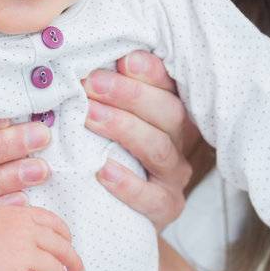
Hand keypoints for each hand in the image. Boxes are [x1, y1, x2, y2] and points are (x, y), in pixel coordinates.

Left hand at [84, 51, 199, 230]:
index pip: (169, 85)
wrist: (120, 210)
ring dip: (124, 129)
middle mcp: (180, 141)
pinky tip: (103, 170)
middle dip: (130, 95)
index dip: (150, 71)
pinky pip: (151, 197)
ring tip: (90, 116)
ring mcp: (174, 176)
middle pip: (168, 113)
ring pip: (158, 148)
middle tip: (93, 84)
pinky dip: (127, 183)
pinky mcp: (165, 207)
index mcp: (170, 110)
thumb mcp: (110, 114)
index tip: (124, 60)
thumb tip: (89, 61)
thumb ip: (106, 90)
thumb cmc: (109, 148)